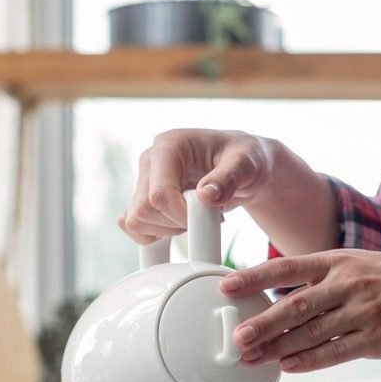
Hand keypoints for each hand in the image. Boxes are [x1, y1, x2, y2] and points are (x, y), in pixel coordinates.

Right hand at [118, 129, 278, 242]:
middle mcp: (150, 161)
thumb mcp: (247, 163)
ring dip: (167, 230)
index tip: (207, 219)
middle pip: (144, 210)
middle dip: (176, 223)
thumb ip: (229, 177)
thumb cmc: (244, 158)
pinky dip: (156, 236)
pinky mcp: (143, 198)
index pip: (159, 193)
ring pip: (136, 222)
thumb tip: (205, 196)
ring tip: (195, 217)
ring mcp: (144, 180)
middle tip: (205, 215)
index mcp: (169, 145)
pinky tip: (179, 225)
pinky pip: (133, 227)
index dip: (180, 216)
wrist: (241, 166)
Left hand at [219, 250, 380, 371]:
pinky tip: (288, 367)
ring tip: (251, 358)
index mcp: (338, 261)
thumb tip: (278, 297)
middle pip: (294, 306)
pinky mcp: (376, 338)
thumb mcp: (357, 263)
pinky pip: (335, 352)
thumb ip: (320, 279)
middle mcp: (347, 284)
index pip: (287, 267)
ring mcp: (363, 311)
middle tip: (235, 338)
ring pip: (310, 332)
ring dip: (277, 347)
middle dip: (260, 323)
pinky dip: (309, 361)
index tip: (226, 286)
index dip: (254, 277)